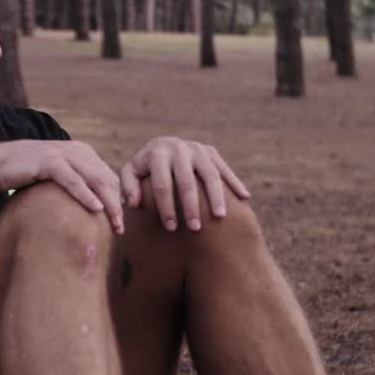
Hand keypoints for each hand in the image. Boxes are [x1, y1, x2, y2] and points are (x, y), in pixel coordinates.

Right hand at [0, 140, 125, 233]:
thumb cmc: (27, 174)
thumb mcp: (57, 176)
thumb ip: (75, 184)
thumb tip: (93, 209)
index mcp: (83, 153)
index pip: (109, 178)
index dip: (118, 200)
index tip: (120, 223)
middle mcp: (77, 151)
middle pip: (107, 179)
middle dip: (117, 206)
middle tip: (121, 229)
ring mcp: (64, 154)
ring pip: (95, 180)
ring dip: (108, 203)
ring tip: (114, 223)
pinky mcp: (50, 161)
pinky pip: (73, 180)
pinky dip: (86, 194)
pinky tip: (96, 209)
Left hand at [119, 137, 250, 230]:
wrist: (161, 145)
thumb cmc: (144, 168)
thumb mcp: (131, 174)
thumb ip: (129, 187)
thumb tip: (134, 203)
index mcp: (157, 153)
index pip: (162, 184)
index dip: (166, 207)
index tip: (171, 228)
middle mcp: (179, 148)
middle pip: (187, 181)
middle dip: (191, 206)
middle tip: (195, 229)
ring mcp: (197, 149)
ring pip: (210, 174)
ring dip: (216, 196)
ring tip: (220, 217)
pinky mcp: (210, 152)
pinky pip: (224, 169)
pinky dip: (235, 183)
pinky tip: (245, 199)